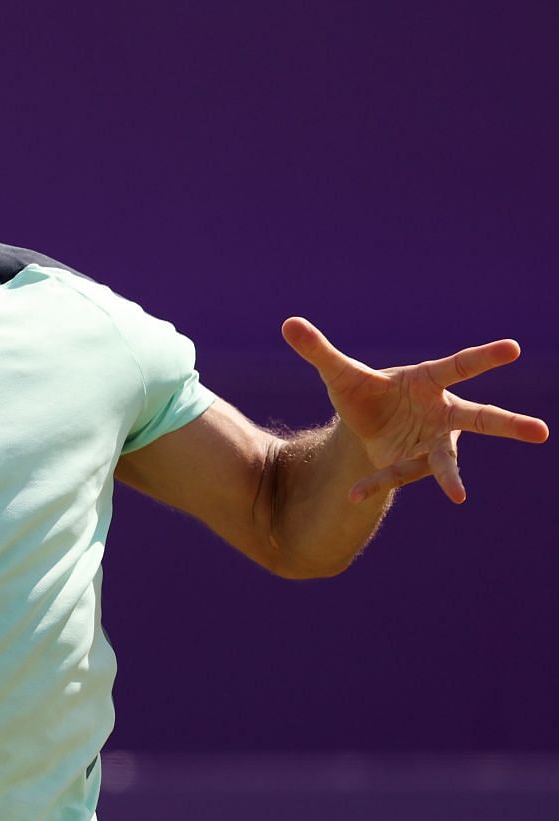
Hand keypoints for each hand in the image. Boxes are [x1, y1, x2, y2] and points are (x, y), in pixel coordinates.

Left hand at [282, 317, 548, 502]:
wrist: (363, 424)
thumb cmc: (366, 391)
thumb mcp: (340, 374)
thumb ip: (319, 350)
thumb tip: (287, 323)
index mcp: (430, 381)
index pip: (461, 366)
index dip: (485, 357)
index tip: (512, 348)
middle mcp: (441, 412)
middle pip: (480, 418)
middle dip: (509, 425)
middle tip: (540, 432)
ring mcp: (432, 442)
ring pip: (447, 460)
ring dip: (451, 477)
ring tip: (458, 497)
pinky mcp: (414, 465)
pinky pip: (397, 476)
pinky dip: (374, 485)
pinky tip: (353, 496)